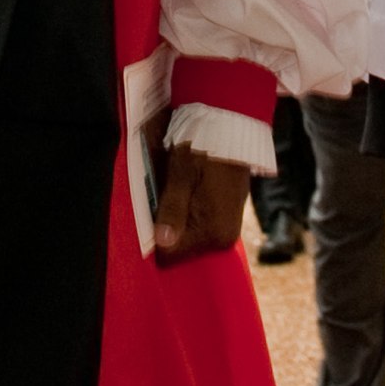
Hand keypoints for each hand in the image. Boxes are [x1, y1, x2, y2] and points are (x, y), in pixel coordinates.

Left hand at [152, 144, 250, 260]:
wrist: (235, 130)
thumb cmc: (204, 148)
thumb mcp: (181, 173)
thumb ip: (172, 209)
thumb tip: (162, 243)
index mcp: (212, 232)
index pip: (169, 256)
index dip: (153, 236)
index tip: (150, 212)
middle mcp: (222, 239)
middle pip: (178, 248)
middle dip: (165, 226)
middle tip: (163, 194)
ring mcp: (227, 230)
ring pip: (187, 237)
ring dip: (176, 218)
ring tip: (175, 189)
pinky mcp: (227, 221)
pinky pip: (199, 227)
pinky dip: (188, 213)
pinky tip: (187, 191)